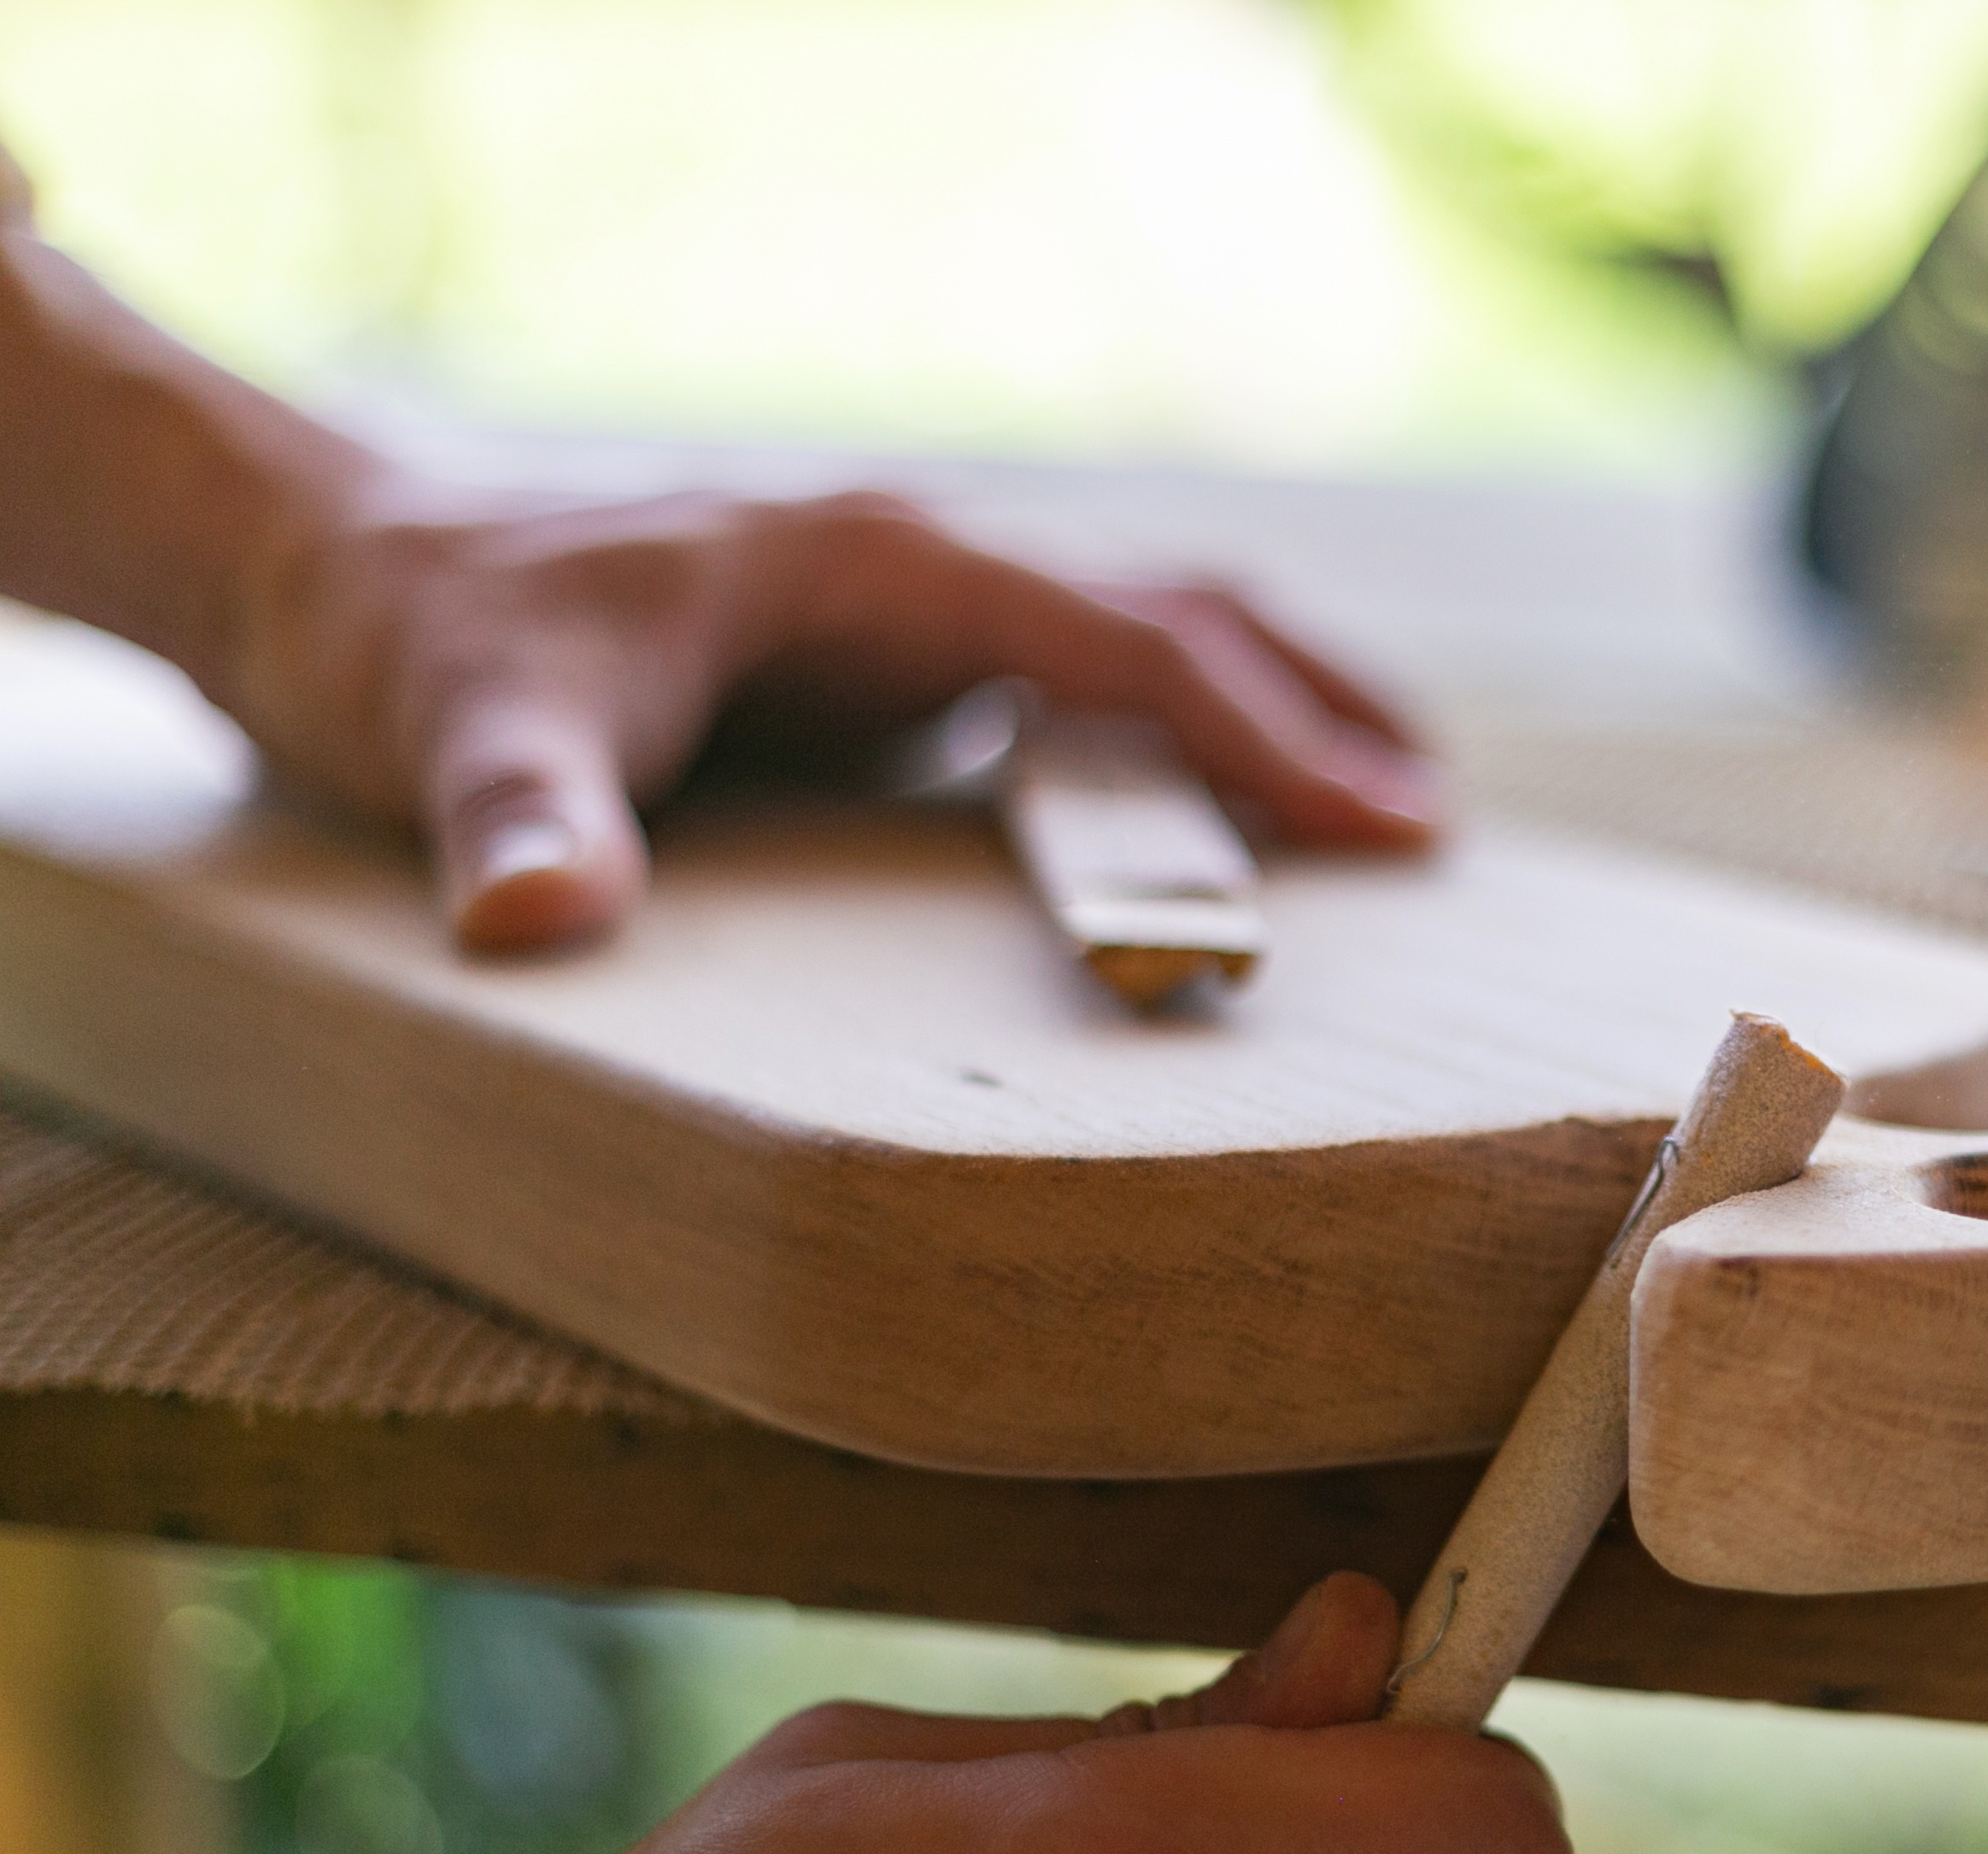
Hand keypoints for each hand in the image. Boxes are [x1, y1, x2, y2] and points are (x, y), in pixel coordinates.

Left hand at [224, 481, 1442, 950]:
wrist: (322, 567)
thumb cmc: (404, 633)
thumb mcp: (456, 723)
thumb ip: (516, 819)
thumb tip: (541, 924)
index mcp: (877, 563)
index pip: (1126, 648)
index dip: (1268, 739)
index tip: (1392, 827)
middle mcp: (916, 569)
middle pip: (1177, 616)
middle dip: (1317, 706)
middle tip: (1433, 827)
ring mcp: (902, 614)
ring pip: (1136, 644)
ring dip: (1262, 715)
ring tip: (1377, 814)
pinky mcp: (874, 667)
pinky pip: (1068, 698)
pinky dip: (1166, 752)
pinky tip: (1196, 833)